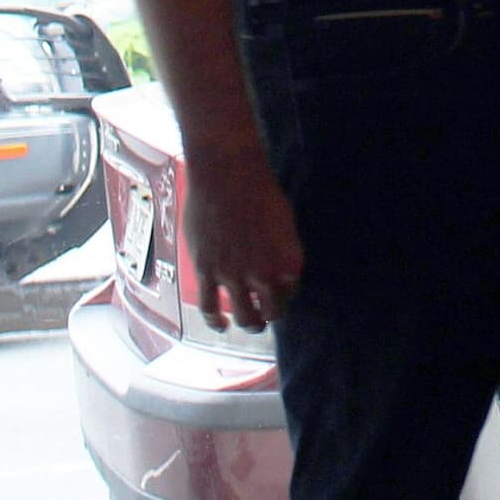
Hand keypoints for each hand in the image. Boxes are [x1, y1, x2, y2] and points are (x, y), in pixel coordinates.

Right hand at [180, 135, 303, 331]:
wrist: (228, 176)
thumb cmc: (258, 190)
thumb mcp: (283, 221)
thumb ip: (280, 248)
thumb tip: (274, 264)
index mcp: (289, 260)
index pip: (291, 292)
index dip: (284, 295)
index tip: (279, 294)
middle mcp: (265, 274)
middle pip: (271, 311)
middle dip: (270, 315)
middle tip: (265, 315)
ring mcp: (235, 276)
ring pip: (243, 316)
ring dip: (248, 323)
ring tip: (249, 323)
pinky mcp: (207, 273)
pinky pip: (211, 307)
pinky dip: (215, 321)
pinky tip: (220, 323)